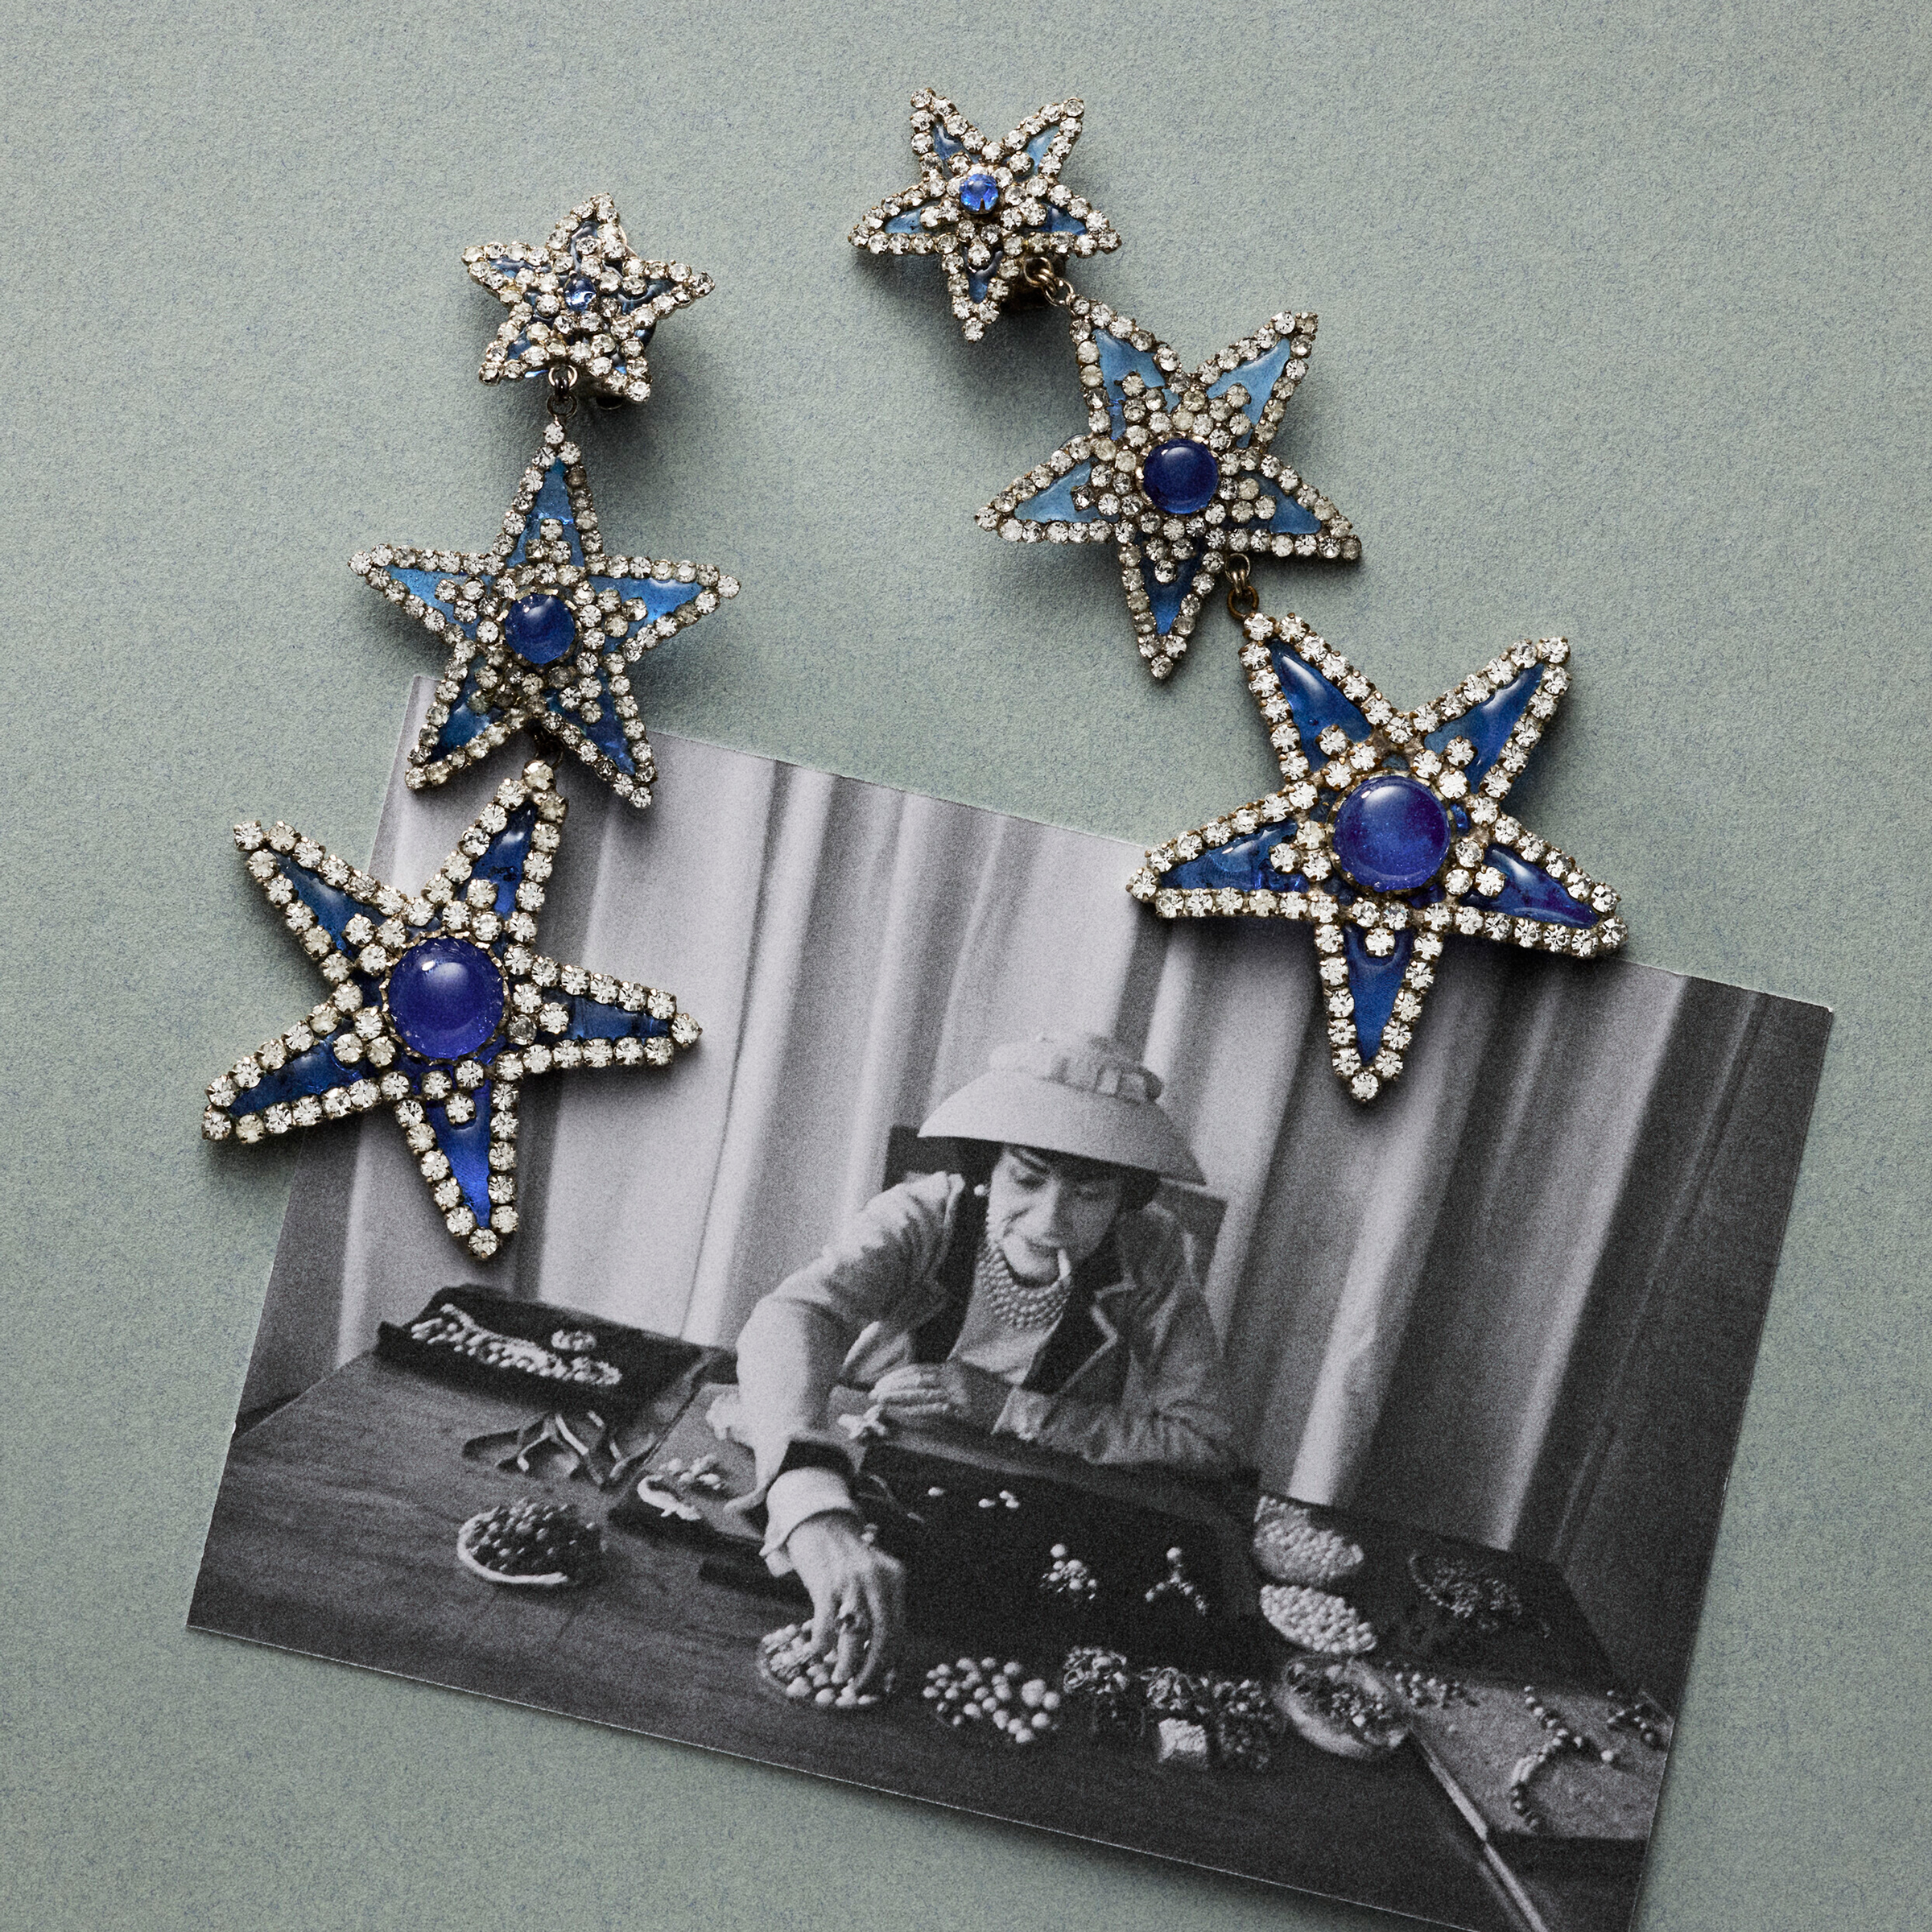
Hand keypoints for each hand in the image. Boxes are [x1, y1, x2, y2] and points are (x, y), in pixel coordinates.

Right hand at [783, 1513, 905, 1692]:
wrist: (819, 1519)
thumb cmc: (846, 1553)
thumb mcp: (874, 1571)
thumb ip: (881, 1601)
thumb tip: (882, 1648)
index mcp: (894, 1578)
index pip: (899, 1627)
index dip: (892, 1658)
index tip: (884, 1679)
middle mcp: (876, 1580)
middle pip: (882, 1635)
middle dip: (873, 1668)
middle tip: (862, 1686)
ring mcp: (850, 1582)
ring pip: (855, 1634)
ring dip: (848, 1663)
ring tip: (841, 1677)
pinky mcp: (824, 1584)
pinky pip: (826, 1624)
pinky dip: (822, 1644)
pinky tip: (819, 1652)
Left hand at [870, 1361, 1009, 1429]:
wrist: (1012, 1406)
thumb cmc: (989, 1392)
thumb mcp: (966, 1376)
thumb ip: (944, 1377)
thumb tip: (919, 1382)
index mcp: (952, 1367)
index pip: (918, 1369)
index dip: (898, 1376)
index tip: (882, 1382)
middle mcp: (952, 1377)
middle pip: (915, 1380)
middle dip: (892, 1386)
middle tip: (874, 1391)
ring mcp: (956, 1393)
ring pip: (920, 1393)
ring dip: (898, 1397)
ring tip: (881, 1400)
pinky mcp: (960, 1410)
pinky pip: (933, 1409)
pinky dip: (917, 1409)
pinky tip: (902, 1411)